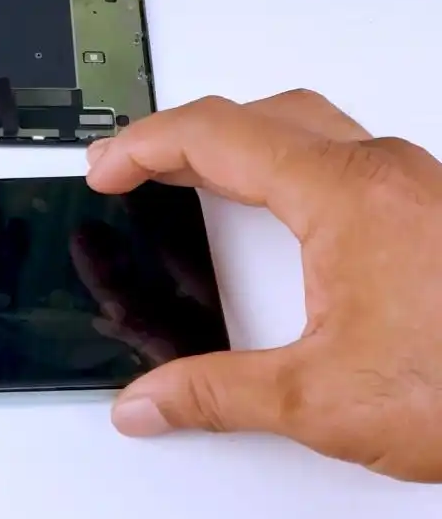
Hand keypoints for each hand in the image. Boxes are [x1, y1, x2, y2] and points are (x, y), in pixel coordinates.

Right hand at [87, 89, 441, 481]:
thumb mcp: (322, 399)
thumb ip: (217, 396)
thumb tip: (149, 403)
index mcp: (344, 196)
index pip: (216, 135)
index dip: (144, 144)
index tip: (107, 166)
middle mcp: (383, 174)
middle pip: (258, 115)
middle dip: (184, 134)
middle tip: (138, 165)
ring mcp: (412, 187)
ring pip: (304, 130)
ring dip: (239, 144)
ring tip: (193, 179)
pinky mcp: (429, 211)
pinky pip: (340, 159)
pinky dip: (285, 168)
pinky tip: (279, 219)